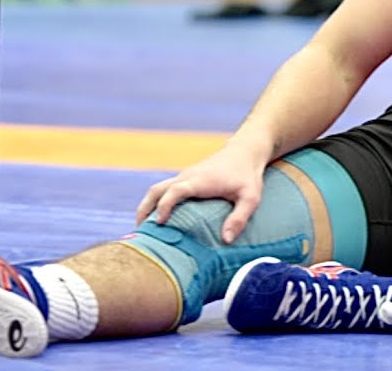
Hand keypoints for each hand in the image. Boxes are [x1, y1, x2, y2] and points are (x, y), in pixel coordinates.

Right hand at [135, 143, 265, 243]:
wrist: (244, 151)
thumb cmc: (248, 175)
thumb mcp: (251, 197)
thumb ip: (240, 217)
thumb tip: (226, 240)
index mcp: (200, 181)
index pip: (175, 191)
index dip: (164, 206)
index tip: (160, 223)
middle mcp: (187, 177)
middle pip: (156, 190)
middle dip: (144, 210)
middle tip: (140, 233)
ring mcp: (184, 177)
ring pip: (156, 189)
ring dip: (147, 207)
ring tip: (144, 230)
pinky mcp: (186, 179)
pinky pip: (164, 190)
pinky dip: (155, 203)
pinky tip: (158, 220)